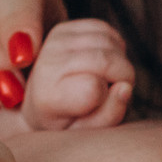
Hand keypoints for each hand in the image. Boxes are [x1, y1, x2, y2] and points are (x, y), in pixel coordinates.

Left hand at [18, 18, 134, 130]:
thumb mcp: (87, 133)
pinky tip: (104, 62)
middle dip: (123, 76)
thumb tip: (124, 87)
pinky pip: (105, 29)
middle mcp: (46, 64)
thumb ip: (109, 116)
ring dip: (119, 61)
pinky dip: (114, 45)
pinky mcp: (62, 28)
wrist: (37, 106)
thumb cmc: (66, 124)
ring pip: (108, 41)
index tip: (100, 106)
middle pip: (106, 60)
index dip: (109, 99)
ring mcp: (53, 42)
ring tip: (108, 78)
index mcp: (47, 96)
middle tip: (117, 91)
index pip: (93, 89)